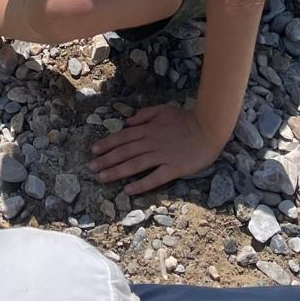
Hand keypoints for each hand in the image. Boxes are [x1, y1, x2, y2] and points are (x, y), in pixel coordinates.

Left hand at [89, 103, 220, 194]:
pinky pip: (154, 178)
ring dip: (117, 171)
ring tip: (102, 178)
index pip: (123, 137)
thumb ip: (144, 115)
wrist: (209, 128)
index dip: (107, 143)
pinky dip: (141, 184)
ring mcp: (162, 156)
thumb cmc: (186, 119)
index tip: (94, 150)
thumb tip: (127, 121)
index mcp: (148, 129)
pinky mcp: (173, 168)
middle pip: (125, 151)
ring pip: (135, 165)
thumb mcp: (163, 110)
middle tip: (91, 167)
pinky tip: (128, 190)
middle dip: (106, 159)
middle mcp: (151, 142)